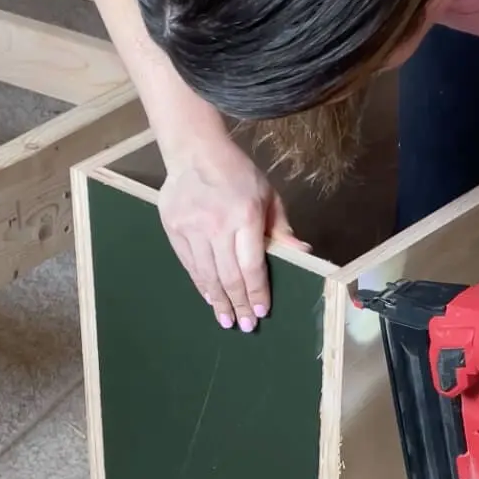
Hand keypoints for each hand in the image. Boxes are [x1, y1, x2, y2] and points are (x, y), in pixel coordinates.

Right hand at [159, 138, 309, 330]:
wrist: (195, 152)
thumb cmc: (238, 174)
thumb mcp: (268, 196)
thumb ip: (282, 228)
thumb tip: (304, 253)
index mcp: (245, 216)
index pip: (252, 266)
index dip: (257, 292)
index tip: (262, 311)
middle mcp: (217, 225)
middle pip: (229, 276)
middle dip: (239, 304)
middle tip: (246, 325)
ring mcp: (192, 228)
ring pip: (207, 275)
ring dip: (218, 301)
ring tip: (226, 319)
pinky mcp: (174, 229)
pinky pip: (190, 265)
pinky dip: (201, 284)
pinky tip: (210, 298)